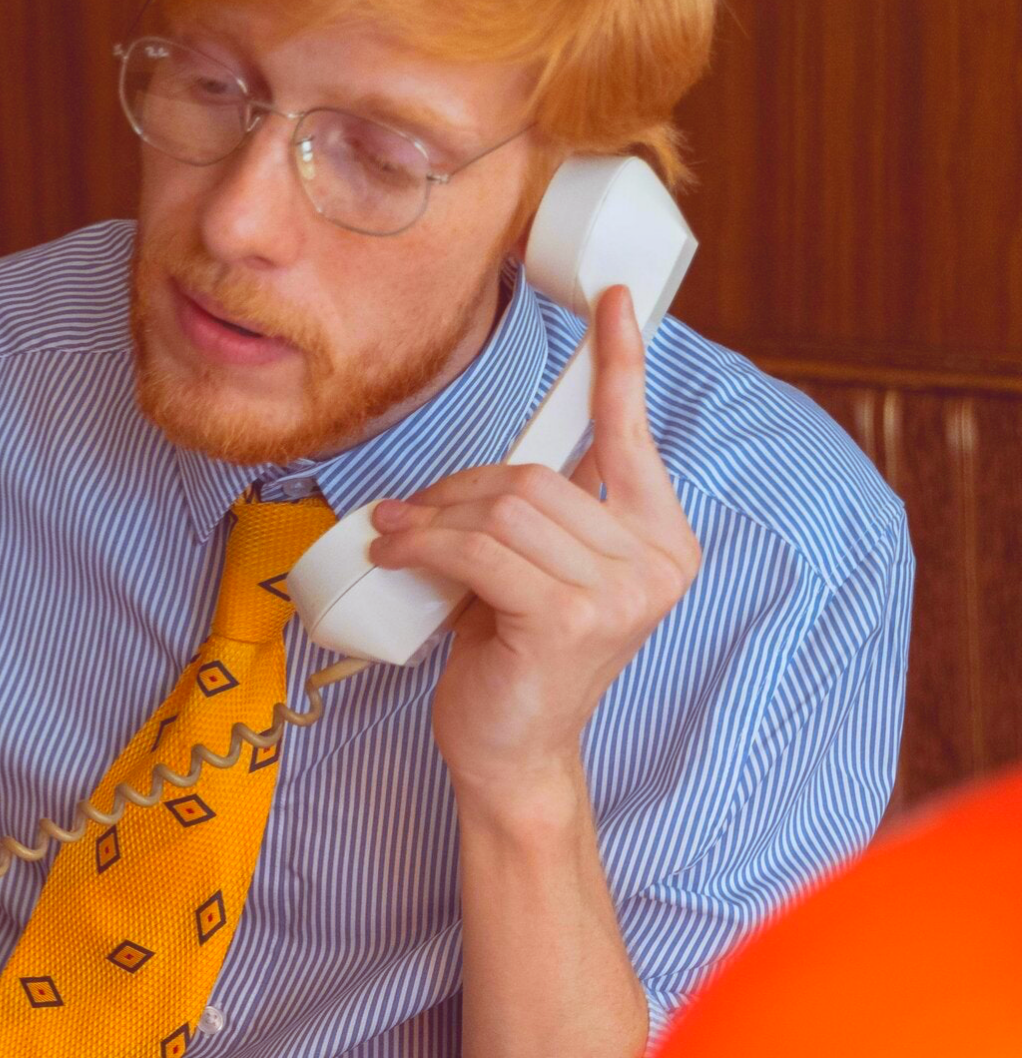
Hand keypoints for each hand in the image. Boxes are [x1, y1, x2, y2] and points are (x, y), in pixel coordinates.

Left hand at [369, 285, 700, 809]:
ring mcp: (618, 595)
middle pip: (537, 477)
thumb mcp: (536, 573)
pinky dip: (424, 546)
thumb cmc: (516, 661)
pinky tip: (395, 557)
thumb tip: (502, 460)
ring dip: (432, 520)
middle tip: (412, 518)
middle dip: (460, 490)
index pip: (634, 438)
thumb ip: (541, 515)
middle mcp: (656, 565)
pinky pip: (479, 550)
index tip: (614, 303)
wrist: (511, 754)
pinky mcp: (567, 619)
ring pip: (503, 510)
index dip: (619, 366)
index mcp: (662, 544)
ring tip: (396, 540)